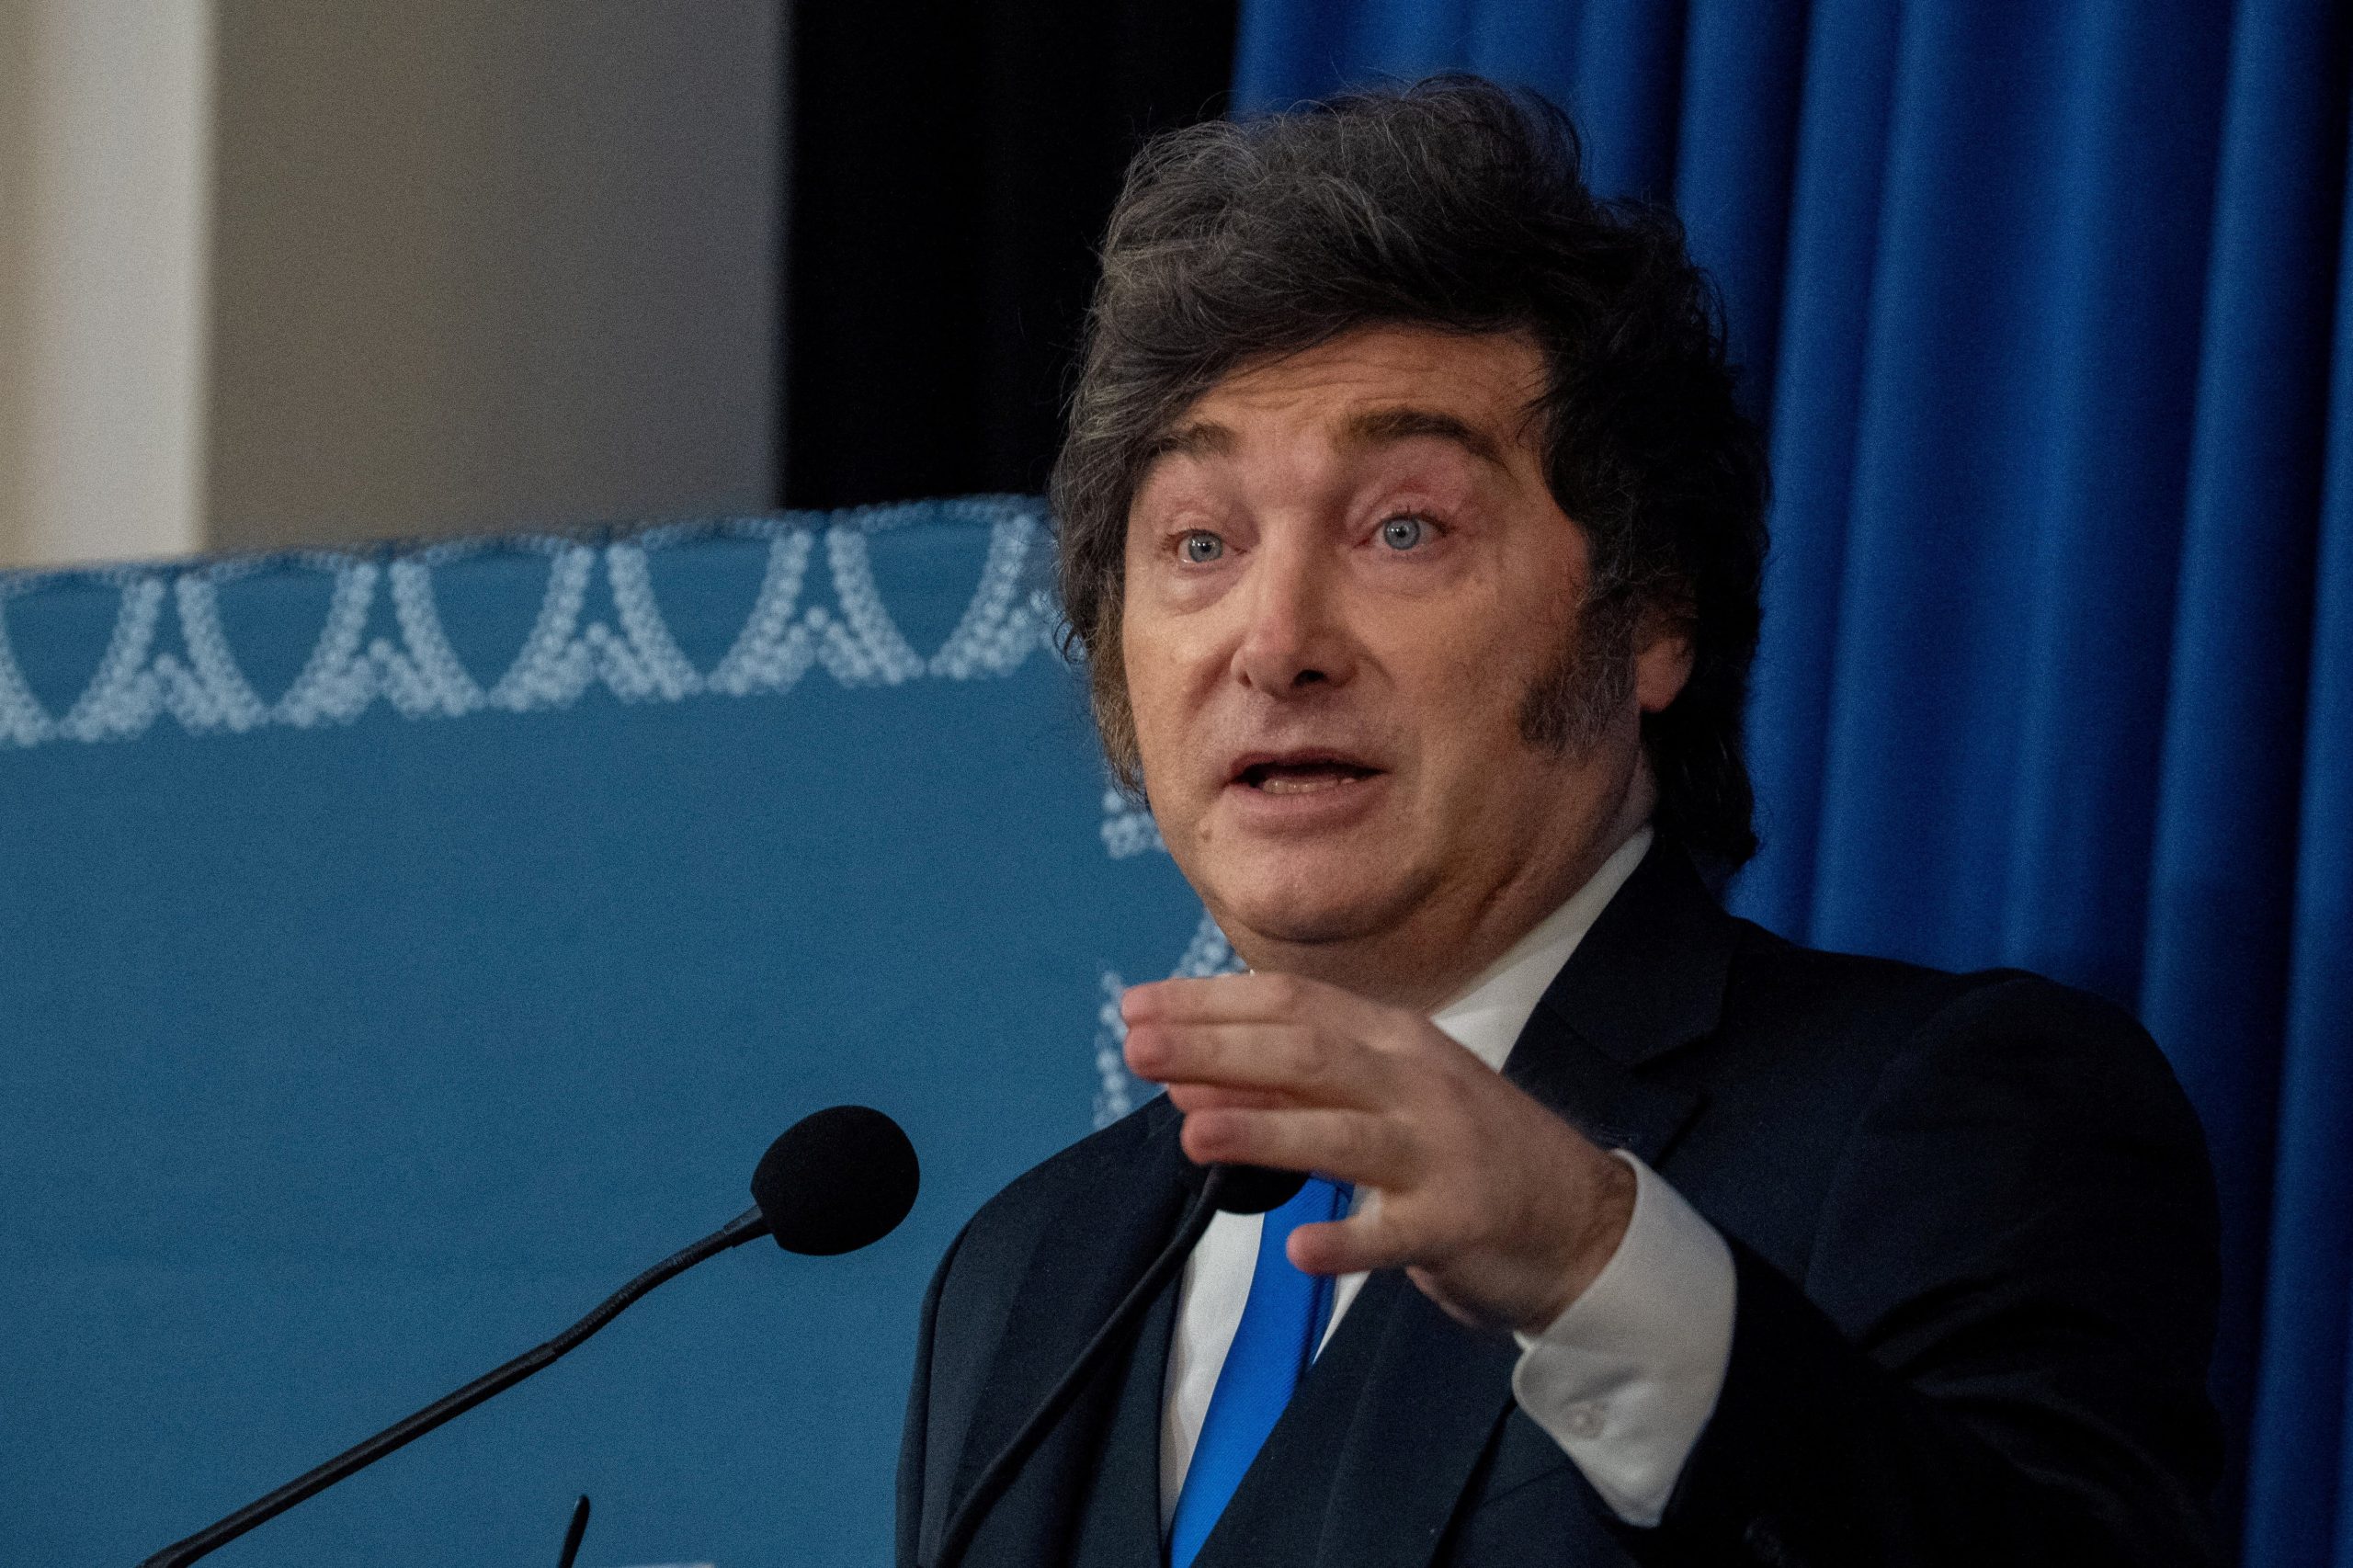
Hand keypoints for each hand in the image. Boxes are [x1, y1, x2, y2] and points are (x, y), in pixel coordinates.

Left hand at [1121, 971, 1635, 1335]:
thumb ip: (1291, 1090)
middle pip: (1308, 1056)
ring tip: (1192, 1134)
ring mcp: (1441, 1151)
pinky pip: (1396, 1235)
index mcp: (1394, 1038)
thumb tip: (1188, 1081)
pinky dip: (1348, 1242)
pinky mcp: (1460, 1222)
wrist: (1579, 1217)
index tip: (1138, 1006)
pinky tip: (1299, 1249)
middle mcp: (1416, 1080)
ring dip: (1267, 1133)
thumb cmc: (1460, 1150)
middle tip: (1138, 1049)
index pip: (1292, 1003)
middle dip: (1218, 1049)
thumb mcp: (1381, 1098)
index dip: (1211, 1001)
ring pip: (1344, 1135)